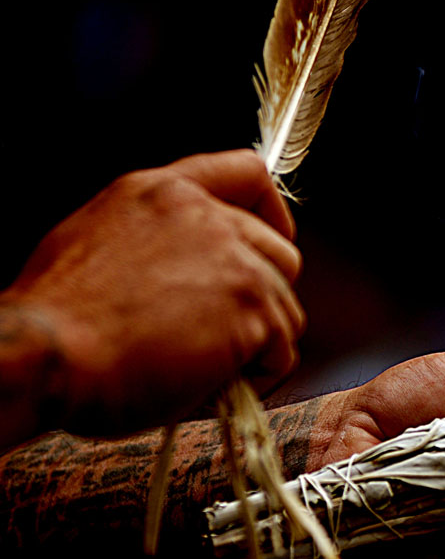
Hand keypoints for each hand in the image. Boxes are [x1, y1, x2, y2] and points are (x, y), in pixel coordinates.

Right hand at [2, 150, 304, 434]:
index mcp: (162, 194)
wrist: (43, 353)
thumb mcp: (93, 242)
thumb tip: (182, 273)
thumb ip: (152, 240)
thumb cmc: (55, 320)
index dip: (272, 213)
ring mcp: (236, 260)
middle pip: (282, 254)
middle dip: (263, 299)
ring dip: (259, 345)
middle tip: (224, 335)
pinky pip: (284, 351)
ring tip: (207, 368)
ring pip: (287, 308)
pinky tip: (216, 384)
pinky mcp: (252, 307)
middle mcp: (206, 217)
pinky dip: (261, 376)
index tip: (273, 241)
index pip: (248, 174)